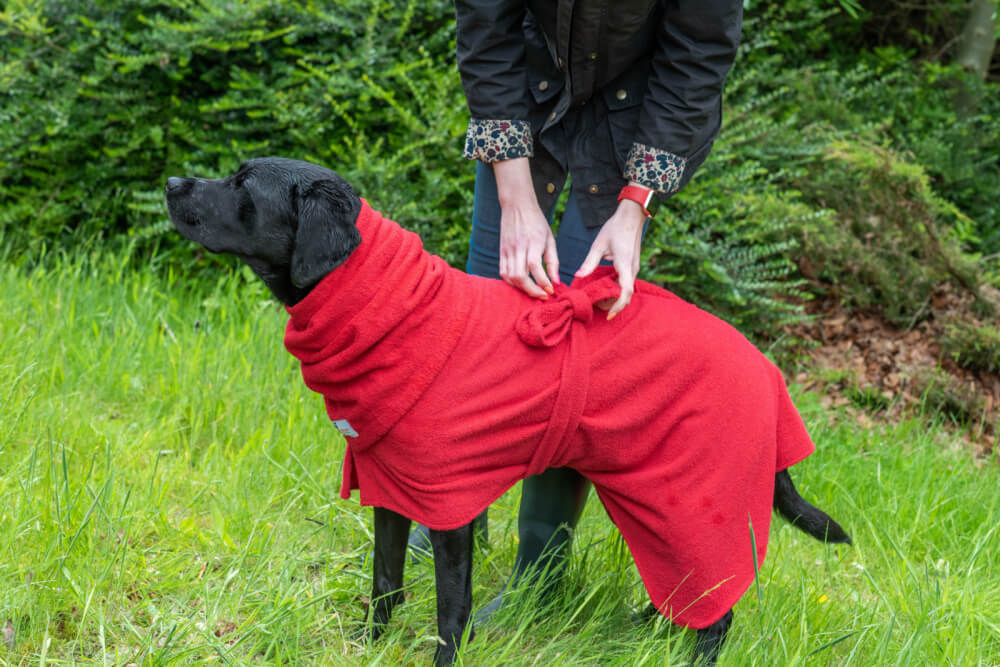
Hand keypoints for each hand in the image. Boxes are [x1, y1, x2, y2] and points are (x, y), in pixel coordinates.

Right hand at [493, 158, 559, 298]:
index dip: (542, 281)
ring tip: (533, 290)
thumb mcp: (550, 239)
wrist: (517, 206)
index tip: (551, 290)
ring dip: (521, 288)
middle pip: (520, 275)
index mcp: (533, 241)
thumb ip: (553, 261)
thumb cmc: (537, 223)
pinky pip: (503, 272)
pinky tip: (521, 284)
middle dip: (531, 290)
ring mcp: (507, 250)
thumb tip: (556, 282)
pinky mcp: (501, 252)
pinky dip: (512, 282)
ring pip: (510, 276)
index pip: (535, 266)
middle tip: (542, 296)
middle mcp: (518, 246)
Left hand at [575, 197, 646, 318]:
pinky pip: (625, 282)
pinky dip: (616, 288)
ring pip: (626, 289)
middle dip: (612, 304)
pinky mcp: (632, 266)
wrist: (632, 216)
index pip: (625, 291)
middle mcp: (632, 269)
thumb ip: (589, 262)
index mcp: (625, 265)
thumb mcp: (599, 244)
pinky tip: (603, 287)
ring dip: (614, 296)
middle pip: (625, 295)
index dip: (618, 305)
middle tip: (595, 305)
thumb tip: (577, 276)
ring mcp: (634, 268)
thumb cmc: (615, 228)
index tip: (609, 314)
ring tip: (597, 298)